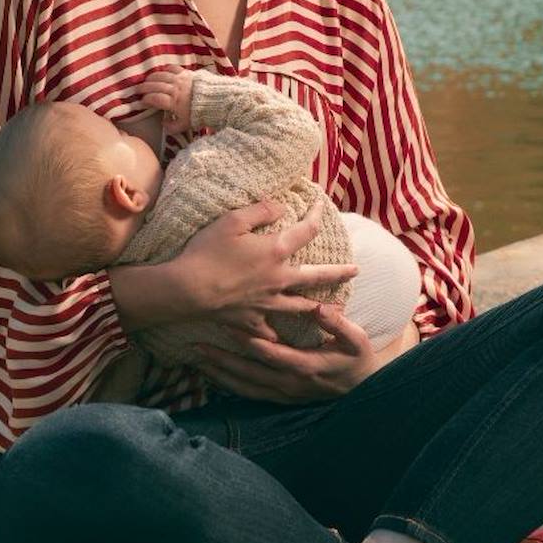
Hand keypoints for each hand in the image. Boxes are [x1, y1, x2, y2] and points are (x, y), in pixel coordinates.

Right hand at [140, 65, 195, 134]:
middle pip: (155, 86)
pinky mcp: (186, 73)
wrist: (216, 100)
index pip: (155, 99)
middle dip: (144, 87)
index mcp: (173, 102)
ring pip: (161, 76)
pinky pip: (172, 68)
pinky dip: (165, 69)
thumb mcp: (185, 125)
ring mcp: (180, 79)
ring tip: (146, 80)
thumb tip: (163, 124)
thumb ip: (172, 126)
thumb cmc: (199, 114)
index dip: (146, 99)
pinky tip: (161, 71)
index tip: (142, 101)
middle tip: (138, 89)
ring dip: (151, 78)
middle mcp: (174, 89)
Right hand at [175, 195, 358, 341]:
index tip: (322, 206)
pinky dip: (277, 334)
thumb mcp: (232, 221)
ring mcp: (267, 303)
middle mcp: (278, 279)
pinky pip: (270, 331)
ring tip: (333, 309)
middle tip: (355, 271)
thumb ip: (260, 210)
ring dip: (317, 307)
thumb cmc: (207, 252)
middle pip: (316, 276)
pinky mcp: (251, 320)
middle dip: (338, 273)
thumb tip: (281, 207)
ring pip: (300, 307)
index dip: (317, 215)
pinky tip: (280, 336)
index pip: (306, 230)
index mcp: (276, 251)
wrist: (187, 291)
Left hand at [197, 301, 381, 402]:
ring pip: (245, 387)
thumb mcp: (356, 340)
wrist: (362, 389)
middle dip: (222, 361)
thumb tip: (320, 308)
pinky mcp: (280, 398)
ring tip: (197, 363)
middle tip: (196, 348)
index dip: (247, 341)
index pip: (270, 353)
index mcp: (305, 366)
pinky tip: (213, 378)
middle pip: (248, 373)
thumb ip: (338, 325)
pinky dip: (230, 386)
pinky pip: (250, 394)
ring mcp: (283, 394)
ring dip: (220, 375)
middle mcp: (289, 384)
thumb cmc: (357, 359)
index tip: (227, 325)